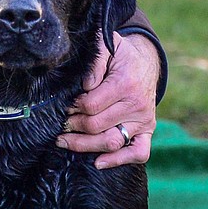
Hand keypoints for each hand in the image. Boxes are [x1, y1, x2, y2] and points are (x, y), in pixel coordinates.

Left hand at [58, 33, 160, 168]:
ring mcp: (144, 120)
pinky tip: (98, 162)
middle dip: (73, 126)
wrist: (146, 62)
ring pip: (111, 142)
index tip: (64, 105)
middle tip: (60, 123)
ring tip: (64, 141)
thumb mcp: (107, 46)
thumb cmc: (120, 55)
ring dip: (84, 145)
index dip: (73, 107)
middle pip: (96, 126)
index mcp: (125, 83)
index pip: (91, 105)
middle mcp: (137, 105)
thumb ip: (95, 62)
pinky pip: (139, 153)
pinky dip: (119, 160)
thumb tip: (86, 85)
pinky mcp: (148, 131)